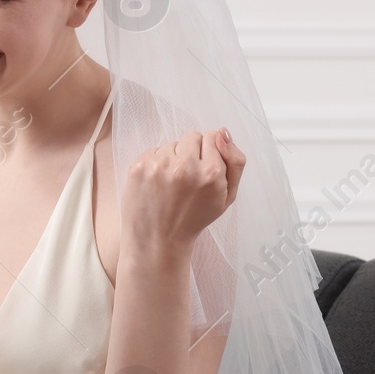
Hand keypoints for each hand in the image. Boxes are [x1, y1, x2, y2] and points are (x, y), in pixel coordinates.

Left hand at [120, 128, 245, 257]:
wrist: (158, 242)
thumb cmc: (194, 219)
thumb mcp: (227, 197)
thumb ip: (235, 162)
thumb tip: (222, 131)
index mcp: (211, 173)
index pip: (214, 137)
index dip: (209, 153)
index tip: (203, 169)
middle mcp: (185, 166)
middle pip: (192, 136)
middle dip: (192, 152)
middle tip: (187, 178)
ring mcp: (159, 166)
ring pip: (172, 144)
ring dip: (173, 158)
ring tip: (171, 185)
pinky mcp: (139, 167)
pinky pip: (153, 150)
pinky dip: (156, 164)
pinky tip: (157, 185)